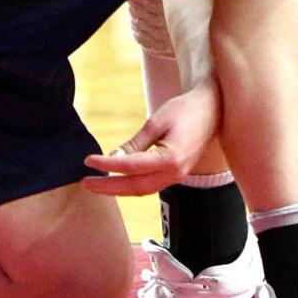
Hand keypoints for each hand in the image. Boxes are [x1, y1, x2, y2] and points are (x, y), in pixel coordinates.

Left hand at [83, 75, 221, 195]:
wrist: (212, 108)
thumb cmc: (185, 109)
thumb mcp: (156, 121)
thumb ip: (135, 143)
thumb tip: (112, 158)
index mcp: (171, 159)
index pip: (131, 167)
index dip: (107, 166)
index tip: (88, 161)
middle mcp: (175, 173)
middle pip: (135, 187)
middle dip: (108, 187)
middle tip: (85, 183)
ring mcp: (177, 176)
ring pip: (143, 190)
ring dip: (118, 189)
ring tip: (97, 184)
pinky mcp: (176, 174)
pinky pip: (151, 185)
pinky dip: (132, 185)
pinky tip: (117, 180)